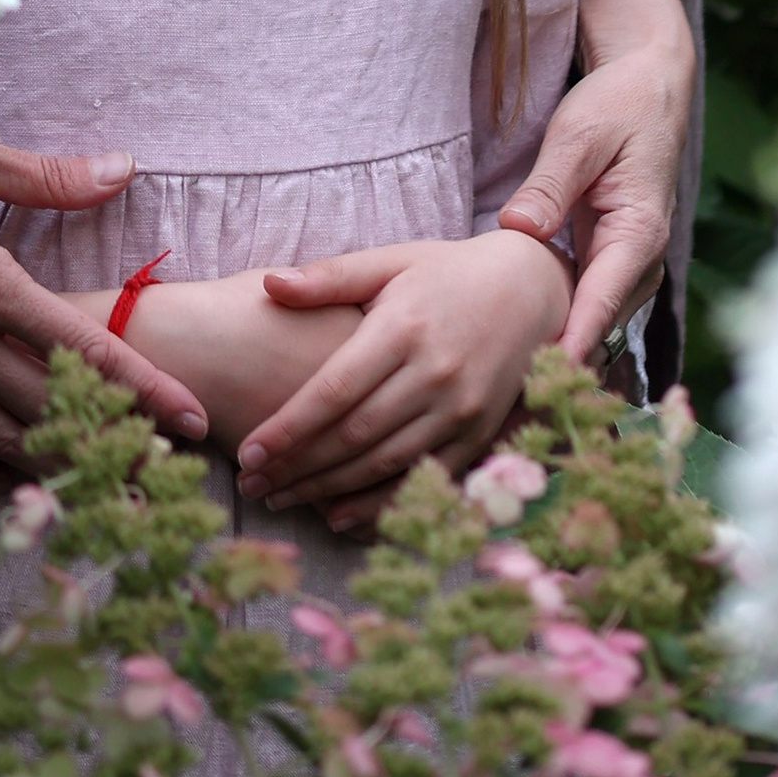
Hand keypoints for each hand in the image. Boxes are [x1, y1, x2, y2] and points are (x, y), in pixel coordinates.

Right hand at [0, 144, 209, 494]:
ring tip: (109, 486)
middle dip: (115, 442)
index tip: (190, 420)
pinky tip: (8, 479)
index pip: (85, 349)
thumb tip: (123, 169)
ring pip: (1, 440)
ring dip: (59, 467)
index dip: (143, 388)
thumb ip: (49, 177)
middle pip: (53, 409)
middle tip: (165, 471)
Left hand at [235, 234, 573, 527]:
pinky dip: (382, 503)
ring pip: (385, 463)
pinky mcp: (481, 434)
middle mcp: (433, 373)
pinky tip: (341, 516)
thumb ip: (329, 276)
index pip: (334, 390)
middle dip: (298, 466)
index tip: (249, 453)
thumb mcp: (389, 261)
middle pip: (354, 435)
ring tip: (283, 500)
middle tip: (253, 487)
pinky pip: (424, 479)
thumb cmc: (444, 272)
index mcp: (402, 327)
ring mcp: (461, 409)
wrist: (528, 290)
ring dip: (330, 489)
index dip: (289, 427)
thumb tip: (270, 285)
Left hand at [496, 0, 694, 360]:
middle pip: (597, 327)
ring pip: (592, 324)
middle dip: (556, 362)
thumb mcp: (578, 136)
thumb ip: (550, 186)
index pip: (600, 303)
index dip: (568, 344)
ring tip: (508, 394)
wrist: (649, 85)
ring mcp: (627, 267)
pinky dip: (558, 331)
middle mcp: (641, 262)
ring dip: (556, 353)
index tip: (537, 380)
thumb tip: (518, 232)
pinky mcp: (610, 262)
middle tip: (506, 399)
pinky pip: (585, 307)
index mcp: (638, 233)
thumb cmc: (617, 105)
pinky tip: (520, 356)